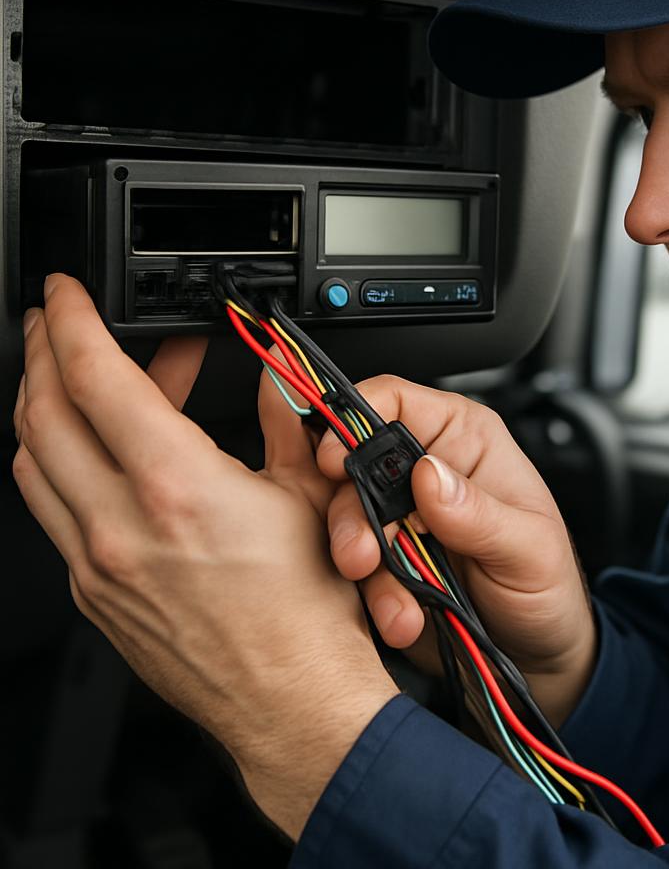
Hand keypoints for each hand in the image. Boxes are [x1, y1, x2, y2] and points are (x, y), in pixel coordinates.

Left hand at [12, 275, 397, 839]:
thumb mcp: (305, 495)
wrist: (293, 701)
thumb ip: (282, 422)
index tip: (67, 296)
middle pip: (41, 415)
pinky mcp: (95, 595)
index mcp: (176, 488)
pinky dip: (60, 466)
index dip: (71, 322)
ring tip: (79, 383)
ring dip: (43, 410)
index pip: (94, 379)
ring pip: (31, 465)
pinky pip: (51, 513)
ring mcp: (97, 565)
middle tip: (57, 325)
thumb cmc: (308, 615)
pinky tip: (98, 456)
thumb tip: (273, 379)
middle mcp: (120, 526)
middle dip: (40, 353)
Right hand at [318, 376, 595, 727]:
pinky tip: (403, 618)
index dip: (355, 422)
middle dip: (350, 514)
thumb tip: (428, 473)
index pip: (394, 402)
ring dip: (360, 563)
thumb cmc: (548, 585)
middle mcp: (425, 471)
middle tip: (361, 556)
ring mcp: (402, 518)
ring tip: (396, 603)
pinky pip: (355, 570)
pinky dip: (372, 598)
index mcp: (463, 439)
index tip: (335, 460)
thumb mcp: (528, 548)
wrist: (538, 654)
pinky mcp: (386, 562)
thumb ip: (478, 511)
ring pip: (348, 521)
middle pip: (356, 465)